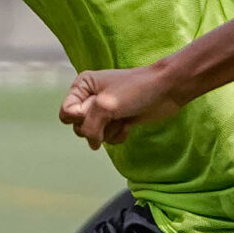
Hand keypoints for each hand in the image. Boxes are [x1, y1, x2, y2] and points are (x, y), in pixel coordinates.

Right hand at [61, 64, 183, 149]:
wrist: (167, 91)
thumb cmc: (136, 90)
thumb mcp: (105, 105)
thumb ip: (89, 127)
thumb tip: (93, 146)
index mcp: (82, 86)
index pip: (67, 113)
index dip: (79, 116)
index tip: (96, 109)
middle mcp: (90, 98)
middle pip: (78, 127)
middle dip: (96, 126)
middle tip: (112, 114)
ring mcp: (104, 111)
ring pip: (93, 135)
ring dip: (109, 131)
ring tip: (122, 118)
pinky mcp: (117, 121)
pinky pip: (107, 139)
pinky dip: (117, 135)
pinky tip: (128, 125)